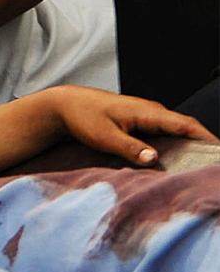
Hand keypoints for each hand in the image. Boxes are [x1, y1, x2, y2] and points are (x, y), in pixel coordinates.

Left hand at [51, 87, 218, 165]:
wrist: (66, 105)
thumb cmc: (83, 118)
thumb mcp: (104, 137)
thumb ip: (130, 148)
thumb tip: (155, 159)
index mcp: (147, 112)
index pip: (186, 124)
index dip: (206, 138)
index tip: (219, 153)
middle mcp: (151, 111)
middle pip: (186, 127)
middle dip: (203, 144)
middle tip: (213, 166)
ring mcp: (145, 115)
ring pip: (176, 130)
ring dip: (190, 145)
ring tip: (201, 166)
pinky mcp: (139, 122)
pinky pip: (164, 132)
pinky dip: (175, 144)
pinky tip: (176, 160)